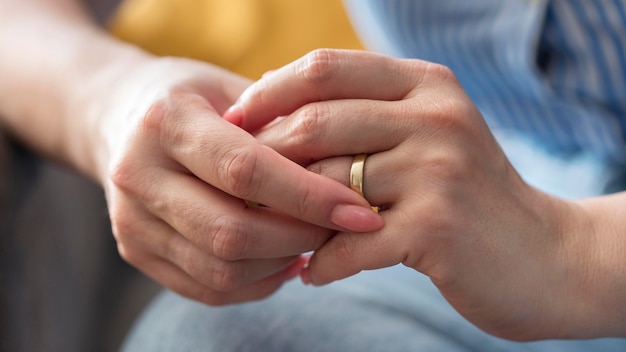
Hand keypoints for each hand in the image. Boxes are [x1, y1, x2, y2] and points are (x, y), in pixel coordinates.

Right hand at [87, 55, 382, 304]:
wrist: (118, 116)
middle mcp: (139, 174)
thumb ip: (281, 121)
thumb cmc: (191, 97)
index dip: (309, 196)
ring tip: (315, 242)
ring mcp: (131, 220)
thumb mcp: (231, 87)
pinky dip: (257, 282)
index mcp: (166, 121)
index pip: (245, 170)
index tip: (360, 210)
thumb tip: (345, 168)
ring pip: (221, 269)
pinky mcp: (134, 251)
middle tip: (342, 229)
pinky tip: (283, 260)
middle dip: (300, 237)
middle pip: (231, 232)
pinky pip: (207, 288)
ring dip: (281, 263)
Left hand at [224, 49, 599, 338]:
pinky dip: (323, 264)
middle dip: (266, 159)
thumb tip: (270, 105)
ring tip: (271, 235)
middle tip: (241, 191)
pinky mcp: (438, 225)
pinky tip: (313, 274)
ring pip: (326, 184)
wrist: (545, 256)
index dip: (269, 93)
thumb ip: (364, 116)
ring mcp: (439, 169)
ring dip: (288, 217)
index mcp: (425, 85)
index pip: (324, 69)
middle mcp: (434, 116)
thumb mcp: (427, 137)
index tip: (233, 124)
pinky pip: (350, 243)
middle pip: (315, 123)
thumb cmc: (468, 196)